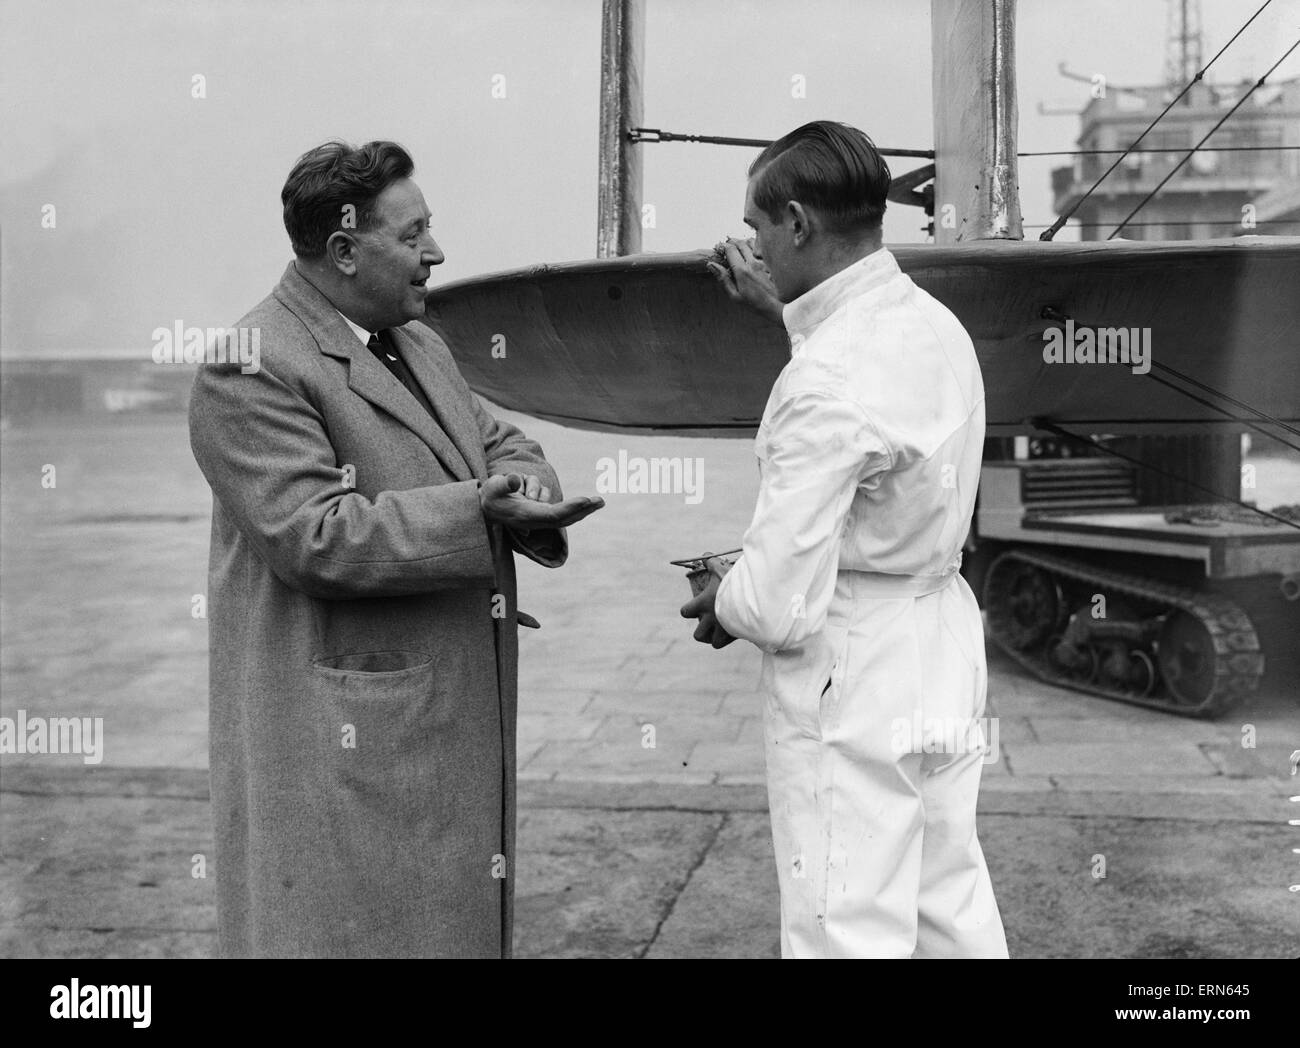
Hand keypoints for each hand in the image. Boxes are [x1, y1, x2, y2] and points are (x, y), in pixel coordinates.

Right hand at [479, 474, 603, 529]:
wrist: (483, 506)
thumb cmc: (489, 496)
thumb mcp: (493, 487)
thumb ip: (504, 483)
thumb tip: (515, 479)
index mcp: (527, 517)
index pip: (554, 514)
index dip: (571, 508)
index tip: (586, 500)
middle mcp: (535, 519)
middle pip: (565, 515)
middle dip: (584, 508)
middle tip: (601, 501)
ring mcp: (537, 515)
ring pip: (549, 496)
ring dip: (535, 487)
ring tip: (514, 488)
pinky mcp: (538, 509)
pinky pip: (544, 492)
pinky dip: (534, 487)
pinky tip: (519, 490)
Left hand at [680, 554, 736, 648]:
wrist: (753, 597)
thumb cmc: (734, 583)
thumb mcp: (721, 569)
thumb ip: (712, 562)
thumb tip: (706, 555)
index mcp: (703, 604)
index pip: (685, 612)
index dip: (688, 610)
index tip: (694, 607)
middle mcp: (710, 620)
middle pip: (697, 635)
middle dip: (701, 631)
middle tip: (708, 623)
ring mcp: (723, 630)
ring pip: (713, 642)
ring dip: (715, 638)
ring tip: (720, 631)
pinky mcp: (736, 635)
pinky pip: (730, 642)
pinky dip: (730, 638)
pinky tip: (735, 631)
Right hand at [707, 237, 782, 323]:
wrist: (776, 305)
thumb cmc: (754, 303)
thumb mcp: (734, 295)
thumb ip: (723, 278)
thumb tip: (712, 265)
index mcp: (742, 271)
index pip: (730, 249)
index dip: (722, 246)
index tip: (719, 248)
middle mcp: (752, 263)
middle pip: (740, 243)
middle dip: (731, 241)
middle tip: (726, 245)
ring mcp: (763, 261)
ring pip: (751, 242)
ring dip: (743, 242)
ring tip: (738, 246)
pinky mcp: (769, 262)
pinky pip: (761, 248)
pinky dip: (753, 245)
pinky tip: (750, 251)